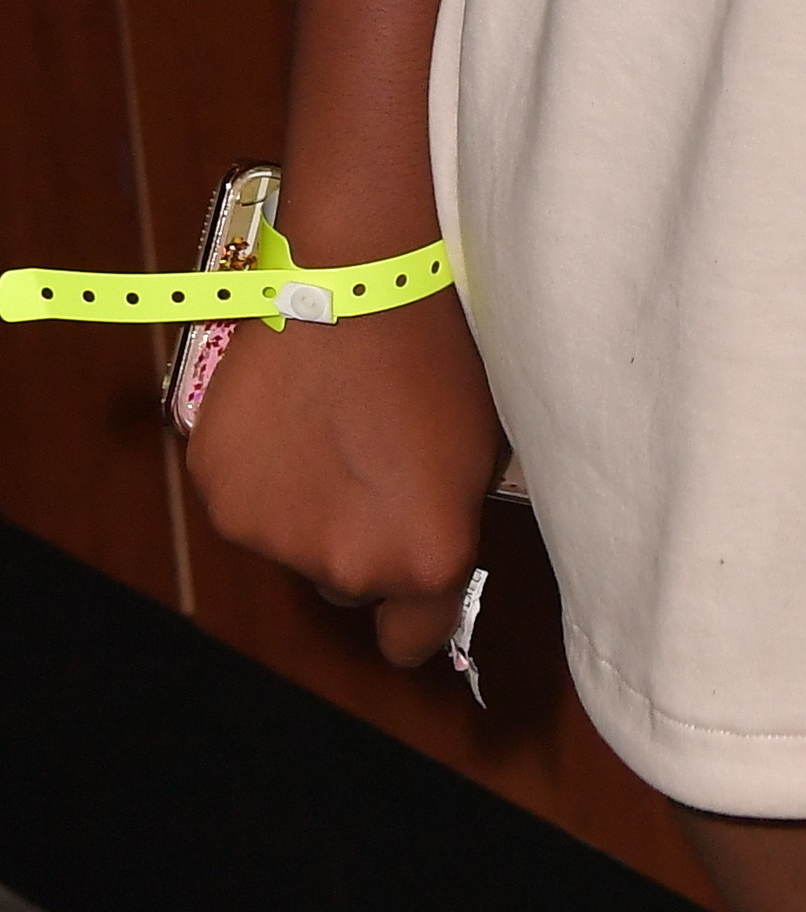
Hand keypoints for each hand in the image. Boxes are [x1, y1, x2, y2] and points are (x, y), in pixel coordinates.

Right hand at [184, 288, 505, 667]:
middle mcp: (345, 564)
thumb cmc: (445, 346)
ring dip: (305, 503)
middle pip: (348, 586)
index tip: (417, 573)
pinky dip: (260, 467)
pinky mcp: (218, 488)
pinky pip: (244, 499)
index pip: (413, 640)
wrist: (368, 271)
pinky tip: (289, 408)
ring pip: (289, 542)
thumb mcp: (480, 449)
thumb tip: (431, 541)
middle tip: (375, 460)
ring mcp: (272, 531)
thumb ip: (445, 520)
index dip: (418, 609)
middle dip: (360, 539)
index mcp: (424, 557)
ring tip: (331, 420)